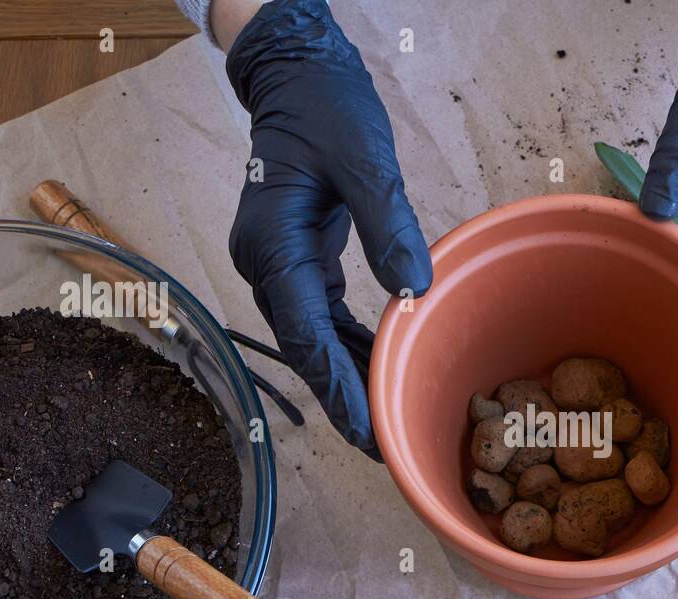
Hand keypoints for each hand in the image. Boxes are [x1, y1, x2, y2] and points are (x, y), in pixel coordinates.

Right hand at [225, 0, 430, 458]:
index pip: (303, 334)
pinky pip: (323, 312)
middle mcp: (264, 263)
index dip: (335, 386)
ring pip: (313, 336)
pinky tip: (380, 365)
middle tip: (383, 445)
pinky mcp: (296, 255)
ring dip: (349, 375)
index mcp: (271, 245)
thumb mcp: (363, 160)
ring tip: (387, 417)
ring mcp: (276, 261)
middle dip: (344, 396)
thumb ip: (386, 225)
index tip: (364, 430)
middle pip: (305, 347)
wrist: (295, 74)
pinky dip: (351, 342)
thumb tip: (413, 290)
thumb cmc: (325, 110)